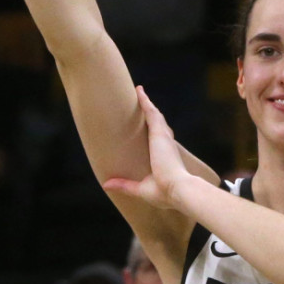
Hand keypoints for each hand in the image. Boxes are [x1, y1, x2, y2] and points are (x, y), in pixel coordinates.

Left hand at [102, 86, 188, 209]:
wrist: (177, 190)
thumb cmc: (164, 192)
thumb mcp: (141, 188)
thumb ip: (124, 185)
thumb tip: (106, 184)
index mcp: (164, 157)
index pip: (159, 141)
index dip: (155, 132)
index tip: (149, 127)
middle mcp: (165, 144)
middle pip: (158, 124)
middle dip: (152, 114)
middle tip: (145, 104)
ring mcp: (163, 137)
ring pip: (154, 115)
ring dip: (147, 104)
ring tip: (139, 93)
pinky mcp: (159, 133)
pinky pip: (151, 111)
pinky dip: (145, 101)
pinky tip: (139, 91)